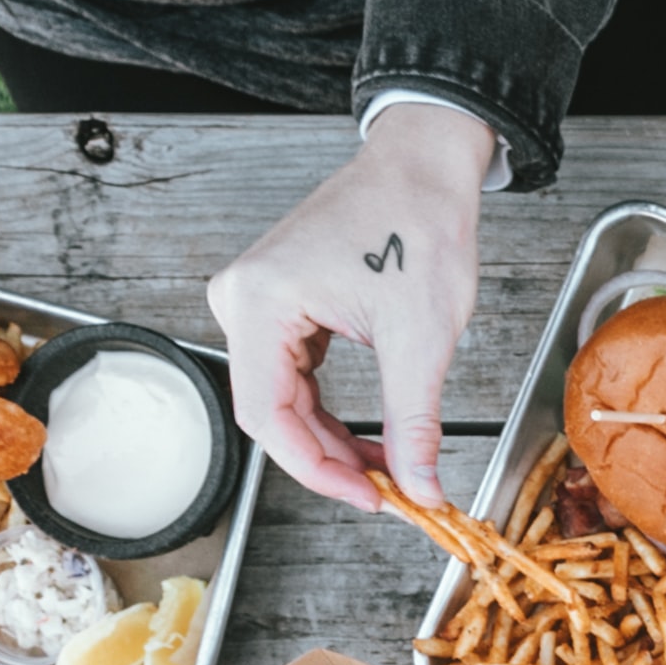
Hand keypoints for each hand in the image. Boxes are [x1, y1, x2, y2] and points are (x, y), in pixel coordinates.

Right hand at [201, 102, 493, 510]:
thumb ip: (414, 421)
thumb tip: (418, 485)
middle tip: (387, 491)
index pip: (267, 416)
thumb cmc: (419, 223)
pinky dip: (330, 409)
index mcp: (259, 302)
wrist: (424, 167)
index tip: (370, 497)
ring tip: (387, 466)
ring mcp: (255, 300)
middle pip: (271, 411)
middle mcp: (241, 299)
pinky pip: (294, 374)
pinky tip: (371, 433)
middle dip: (330, 459)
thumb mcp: (422, 337)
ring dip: (332, 438)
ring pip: (284, 398)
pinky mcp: (278, 302)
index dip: (317, 470)